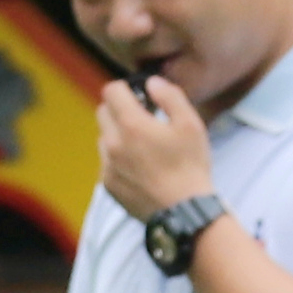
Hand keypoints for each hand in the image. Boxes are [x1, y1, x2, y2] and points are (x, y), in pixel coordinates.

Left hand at [95, 70, 215, 221]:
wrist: (182, 209)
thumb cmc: (190, 164)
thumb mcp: (190, 123)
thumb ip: (170, 96)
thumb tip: (151, 83)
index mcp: (131, 124)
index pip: (111, 91)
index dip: (125, 87)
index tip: (138, 94)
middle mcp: (112, 143)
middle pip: (102, 112)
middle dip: (119, 108)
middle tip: (142, 116)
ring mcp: (107, 166)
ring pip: (103, 137)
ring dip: (117, 133)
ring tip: (142, 144)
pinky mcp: (107, 184)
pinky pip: (106, 161)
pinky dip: (117, 156)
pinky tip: (140, 165)